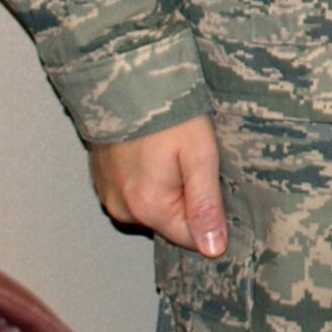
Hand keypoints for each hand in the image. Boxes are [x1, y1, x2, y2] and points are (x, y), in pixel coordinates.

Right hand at [89, 114, 226, 257]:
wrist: (125, 82)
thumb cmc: (168, 114)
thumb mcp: (199, 154)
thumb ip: (205, 203)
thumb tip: (213, 249)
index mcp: (148, 207)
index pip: (190, 239)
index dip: (213, 221)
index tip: (226, 194)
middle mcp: (123, 210)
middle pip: (171, 222)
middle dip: (191, 200)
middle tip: (200, 163)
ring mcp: (110, 195)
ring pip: (154, 206)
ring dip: (171, 189)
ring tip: (179, 154)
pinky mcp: (105, 180)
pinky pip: (137, 192)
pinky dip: (152, 179)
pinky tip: (159, 153)